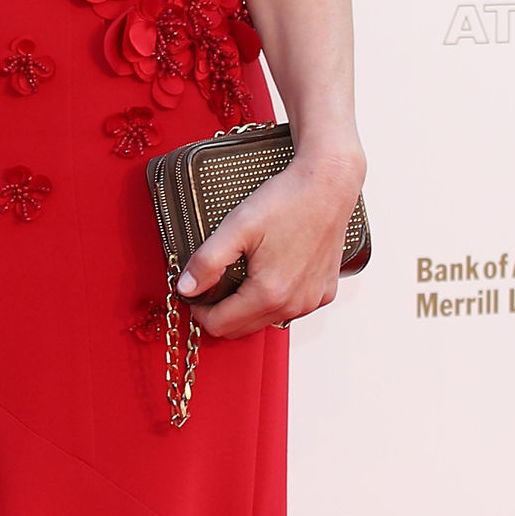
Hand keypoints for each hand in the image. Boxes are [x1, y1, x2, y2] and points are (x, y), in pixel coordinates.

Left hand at [179, 143, 365, 340]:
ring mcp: (312, 301)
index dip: (200, 312)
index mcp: (269, 293)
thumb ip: (207, 261)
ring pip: (267, 320)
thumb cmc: (288, 201)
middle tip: (213, 283)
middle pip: (242, 329)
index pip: (220, 326)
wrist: (328, 185)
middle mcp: (294, 305)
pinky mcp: (324, 292)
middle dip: (222, 312)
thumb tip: (186, 288)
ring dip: (248, 307)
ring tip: (242, 275)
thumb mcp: (237, 226)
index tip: (195, 293)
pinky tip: (271, 272)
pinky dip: (275, 299)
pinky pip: (291, 308)